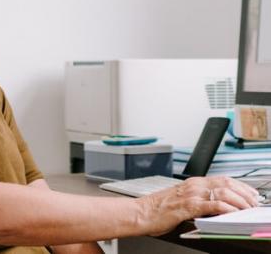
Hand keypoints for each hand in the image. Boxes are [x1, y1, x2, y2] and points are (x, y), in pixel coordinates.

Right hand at [137, 176, 259, 235]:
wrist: (139, 213)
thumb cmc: (155, 209)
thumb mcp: (179, 199)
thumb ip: (196, 199)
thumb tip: (214, 205)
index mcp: (191, 183)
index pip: (222, 179)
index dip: (241, 186)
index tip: (251, 193)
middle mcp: (193, 186)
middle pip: (227, 183)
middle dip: (245, 193)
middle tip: (254, 202)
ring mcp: (190, 195)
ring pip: (224, 192)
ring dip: (240, 201)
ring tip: (247, 209)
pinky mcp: (188, 206)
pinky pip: (213, 205)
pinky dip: (227, 208)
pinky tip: (233, 213)